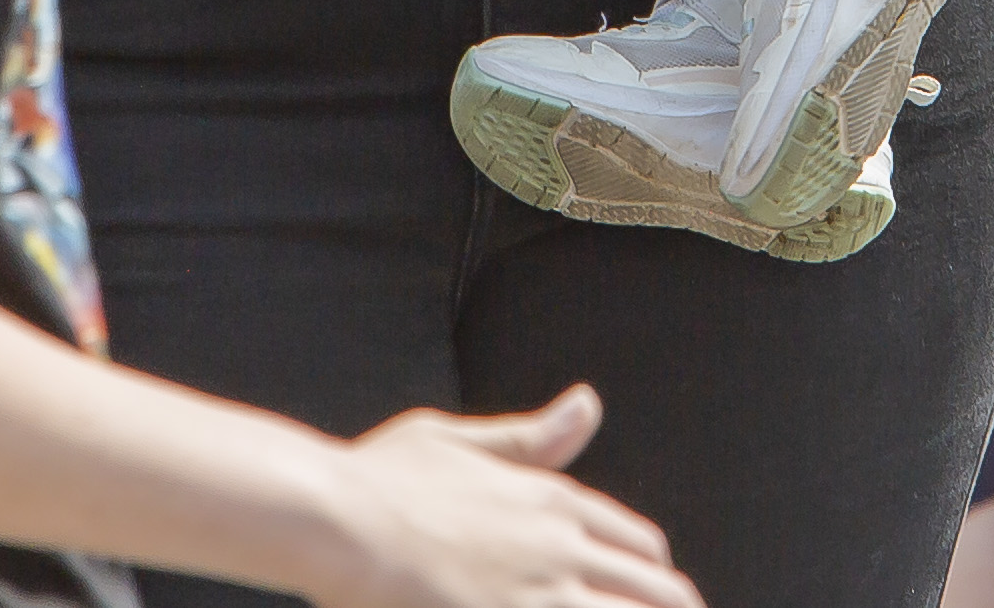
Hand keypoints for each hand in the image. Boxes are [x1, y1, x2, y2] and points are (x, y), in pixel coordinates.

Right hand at [307, 388, 699, 607]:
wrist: (333, 518)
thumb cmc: (379, 479)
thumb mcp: (455, 441)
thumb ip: (529, 437)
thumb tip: (588, 404)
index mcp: (550, 498)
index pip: (639, 545)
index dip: (656, 579)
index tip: (660, 598)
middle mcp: (560, 546)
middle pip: (656, 593)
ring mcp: (541, 595)